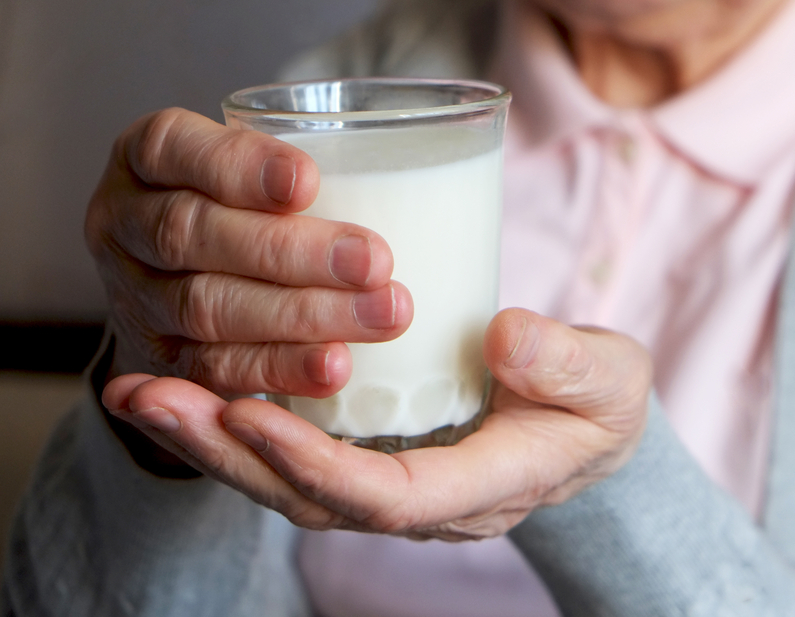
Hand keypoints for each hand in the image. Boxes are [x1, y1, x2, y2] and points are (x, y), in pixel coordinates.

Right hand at [85, 108, 412, 397]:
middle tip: (376, 262)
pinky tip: (336, 367)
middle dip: (291, 252)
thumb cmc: (244, 207)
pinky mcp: (159, 362)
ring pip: (208, 308)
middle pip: (195, 234)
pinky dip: (279, 369)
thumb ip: (304, 164)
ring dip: (301, 316)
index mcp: (145, 158)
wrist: (179, 283)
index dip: (239, 166)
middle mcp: (122, 222)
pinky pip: (214, 371)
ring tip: (383, 316)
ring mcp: (134, 297)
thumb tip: (437, 146)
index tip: (308, 181)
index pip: (175, 148)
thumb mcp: (252, 166)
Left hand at [103, 308, 651, 540]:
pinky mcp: (373, 454)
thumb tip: (504, 338)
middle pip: (313, 501)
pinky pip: (294, 456)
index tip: (251, 414)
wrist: (589, 426)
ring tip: (139, 394)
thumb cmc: (600, 402)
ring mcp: (394, 483)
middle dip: (227, 455)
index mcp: (482, 487)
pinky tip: (186, 386)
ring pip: (290, 485)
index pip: (388, 496)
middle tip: (150, 399)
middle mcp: (423, 502)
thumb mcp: (609, 377)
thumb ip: (567, 362)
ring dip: (211, 442)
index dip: (317, 464)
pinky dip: (233, 428)